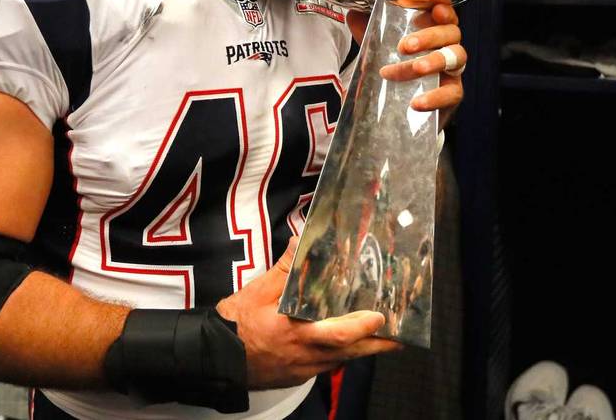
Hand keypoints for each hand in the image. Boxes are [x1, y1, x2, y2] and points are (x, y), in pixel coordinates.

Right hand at [215, 237, 401, 389]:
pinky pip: (327, 367)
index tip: (381, 316)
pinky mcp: (298, 376)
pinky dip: (341, 356)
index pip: (340, 333)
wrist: (214, 358)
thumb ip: (284, 268)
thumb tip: (300, 239)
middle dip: (379, 344)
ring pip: (342, 361)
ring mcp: (304, 369)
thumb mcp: (258, 290)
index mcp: (298, 332)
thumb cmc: (236, 323)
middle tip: (401, 335)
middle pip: (352, 352)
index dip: (364, 326)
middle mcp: (307, 355)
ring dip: (362, 349)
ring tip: (382, 337)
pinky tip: (346, 344)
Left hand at [346, 0, 466, 118]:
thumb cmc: (393, 65)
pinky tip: (417, 102)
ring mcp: (452, 68)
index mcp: (432, 27)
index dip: (441, 2)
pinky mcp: (453, 93)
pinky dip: (436, 97)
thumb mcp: (377, 45)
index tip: (432, 3)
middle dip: (429, 36)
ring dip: (435, 61)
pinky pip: (453, 93)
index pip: (443, 8)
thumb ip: (366, 28)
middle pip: (450, 31)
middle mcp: (446, 44)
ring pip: (456, 57)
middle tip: (403, 46)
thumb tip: (352, 13)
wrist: (396, 105)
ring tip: (416, 68)